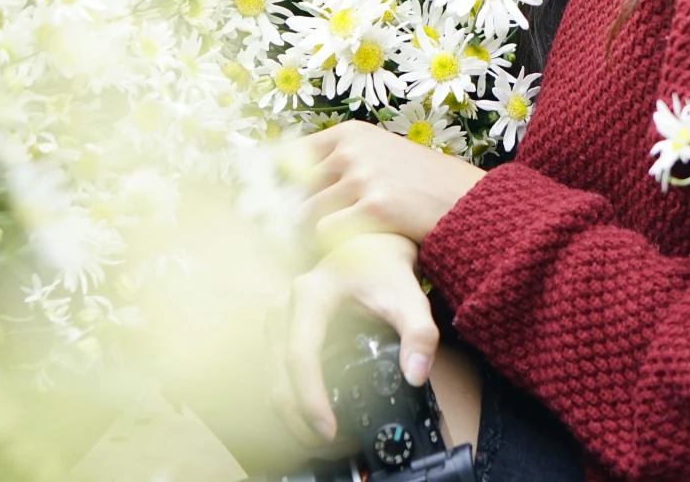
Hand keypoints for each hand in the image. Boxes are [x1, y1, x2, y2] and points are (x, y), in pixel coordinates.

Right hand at [279, 233, 438, 444]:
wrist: (371, 244)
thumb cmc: (385, 268)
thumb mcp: (408, 297)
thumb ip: (419, 334)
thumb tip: (417, 374)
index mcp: (311, 296)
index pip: (300, 356)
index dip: (309, 398)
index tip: (327, 428)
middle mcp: (284, 307)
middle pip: (278, 376)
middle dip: (297, 419)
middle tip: (326, 445)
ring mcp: (277, 319)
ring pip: (270, 380)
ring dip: (290, 415)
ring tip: (322, 439)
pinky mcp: (278, 332)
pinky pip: (274, 375)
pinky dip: (290, 401)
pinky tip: (311, 418)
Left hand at [297, 119, 487, 247]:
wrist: (467, 202)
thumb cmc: (422, 185)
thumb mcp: (381, 157)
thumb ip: (342, 165)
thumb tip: (292, 187)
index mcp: (350, 134)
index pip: (292, 157)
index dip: (283, 186)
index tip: (279, 207)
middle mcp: (352, 150)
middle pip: (298, 190)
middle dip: (299, 216)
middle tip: (306, 239)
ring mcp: (362, 177)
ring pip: (308, 214)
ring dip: (312, 235)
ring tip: (328, 247)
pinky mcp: (373, 208)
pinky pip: (328, 232)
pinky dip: (331, 246)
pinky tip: (345, 251)